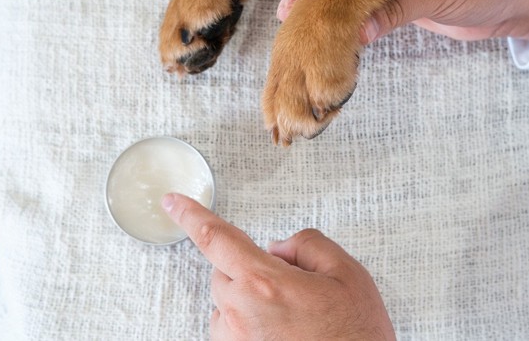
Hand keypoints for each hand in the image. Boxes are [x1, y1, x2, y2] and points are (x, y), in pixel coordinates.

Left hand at [162, 193, 395, 339]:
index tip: (172, 202)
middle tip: (290, 284)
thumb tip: (279, 247)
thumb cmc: (356, 338)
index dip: (190, 215)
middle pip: (224, 273)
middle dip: (249, 269)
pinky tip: (281, 332)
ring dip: (247, 299)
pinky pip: (231, 331)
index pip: (216, 238)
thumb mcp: (347, 274)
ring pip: (227, 304)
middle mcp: (242, 314)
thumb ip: (308, 245)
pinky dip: (248, 324)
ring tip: (290, 317)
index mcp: (265, 284)